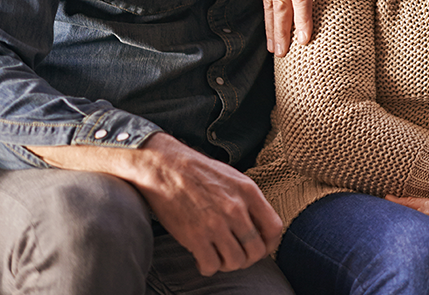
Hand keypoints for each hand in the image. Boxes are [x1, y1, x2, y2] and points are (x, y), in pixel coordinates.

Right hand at [29, 133, 281, 275]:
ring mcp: (216, 223)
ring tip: (214, 254)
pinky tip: (199, 256)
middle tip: (232, 251)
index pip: (275, 229)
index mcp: (248, 190)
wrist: (154, 163)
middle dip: (247, 256)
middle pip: (256, 251)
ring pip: (235, 262)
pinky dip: (208, 266)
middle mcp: (237, 208)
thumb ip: (243, 196)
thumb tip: (259, 217)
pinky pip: (211, 266)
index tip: (257, 242)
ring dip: (226, 262)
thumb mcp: (226, 173)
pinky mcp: (193, 235)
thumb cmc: (190, 168)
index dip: (268, 241)